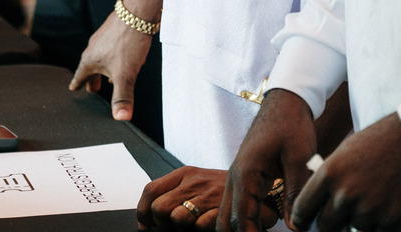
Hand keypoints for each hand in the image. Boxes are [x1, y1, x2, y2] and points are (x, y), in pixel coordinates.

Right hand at [69, 10, 150, 120]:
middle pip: (90, 67)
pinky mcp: (115, 29)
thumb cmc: (127, 41)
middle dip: (92, 79)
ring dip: (104, 68)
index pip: (80, 76)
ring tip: (111, 76)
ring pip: (101, 56)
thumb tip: (120, 118)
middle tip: (93, 88)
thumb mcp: (125, 74)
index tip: (72, 89)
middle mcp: (93, 46)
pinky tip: (125, 57)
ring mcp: (104, 36)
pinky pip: (110, 46)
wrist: (138, 10)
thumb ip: (123, 97)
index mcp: (90, 59)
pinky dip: (113, 56)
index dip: (77, 85)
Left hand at [136, 166, 277, 230]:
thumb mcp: (196, 186)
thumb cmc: (222, 192)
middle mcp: (194, 181)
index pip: (150, 190)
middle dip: (163, 224)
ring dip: (183, 229)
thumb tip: (148, 219)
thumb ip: (174, 196)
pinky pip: (199, 226)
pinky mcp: (221, 209)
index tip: (146, 226)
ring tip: (196, 225)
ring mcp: (208, 194)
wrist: (257, 189)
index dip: (142, 212)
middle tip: (175, 228)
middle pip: (159, 209)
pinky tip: (209, 226)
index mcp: (184, 174)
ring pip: (177, 219)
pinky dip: (202, 229)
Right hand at [219, 89, 317, 231]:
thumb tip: (295, 227)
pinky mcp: (244, 177)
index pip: (240, 220)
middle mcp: (235, 177)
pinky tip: (267, 221)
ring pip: (228, 215)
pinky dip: (246, 219)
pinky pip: (238, 206)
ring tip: (268, 228)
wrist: (285, 100)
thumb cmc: (291, 124)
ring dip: (243, 228)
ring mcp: (237, 177)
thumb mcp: (299, 157)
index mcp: (246, 174)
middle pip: (226, 223)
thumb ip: (295, 192)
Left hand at [291, 112, 400, 231]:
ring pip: (354, 230)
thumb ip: (329, 181)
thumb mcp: (344, 154)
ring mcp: (368, 211)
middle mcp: (345, 195)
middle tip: (345, 211)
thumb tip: (317, 207)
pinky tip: (388, 202)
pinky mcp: (391, 222)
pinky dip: (381, 225)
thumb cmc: (378, 142)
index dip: (304, 219)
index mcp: (328, 174)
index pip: (302, 211)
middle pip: (326, 228)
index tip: (308, 221)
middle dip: (333, 223)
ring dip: (361, 219)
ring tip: (375, 194)